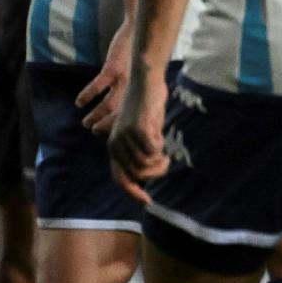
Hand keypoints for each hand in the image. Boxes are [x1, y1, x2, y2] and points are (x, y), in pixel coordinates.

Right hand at [78, 19, 132, 134]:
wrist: (139, 32)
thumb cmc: (139, 56)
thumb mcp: (142, 76)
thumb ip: (136, 92)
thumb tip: (129, 111)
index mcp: (142, 90)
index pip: (133, 115)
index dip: (122, 127)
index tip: (111, 136)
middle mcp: (135, 88)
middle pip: (121, 114)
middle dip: (106, 126)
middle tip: (94, 131)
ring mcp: (125, 78)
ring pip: (109, 105)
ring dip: (95, 115)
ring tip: (86, 123)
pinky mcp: (114, 68)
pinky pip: (98, 86)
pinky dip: (87, 95)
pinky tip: (79, 102)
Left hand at [108, 69, 169, 203]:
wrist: (145, 81)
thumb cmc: (146, 106)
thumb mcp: (141, 132)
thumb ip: (141, 150)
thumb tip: (150, 170)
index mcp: (114, 147)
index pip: (121, 178)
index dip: (133, 192)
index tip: (147, 201)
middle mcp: (116, 144)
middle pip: (137, 174)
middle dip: (155, 173)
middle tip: (166, 161)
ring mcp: (125, 137)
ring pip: (145, 164)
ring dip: (159, 160)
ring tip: (166, 151)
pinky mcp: (138, 128)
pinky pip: (153, 150)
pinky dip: (161, 147)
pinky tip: (162, 137)